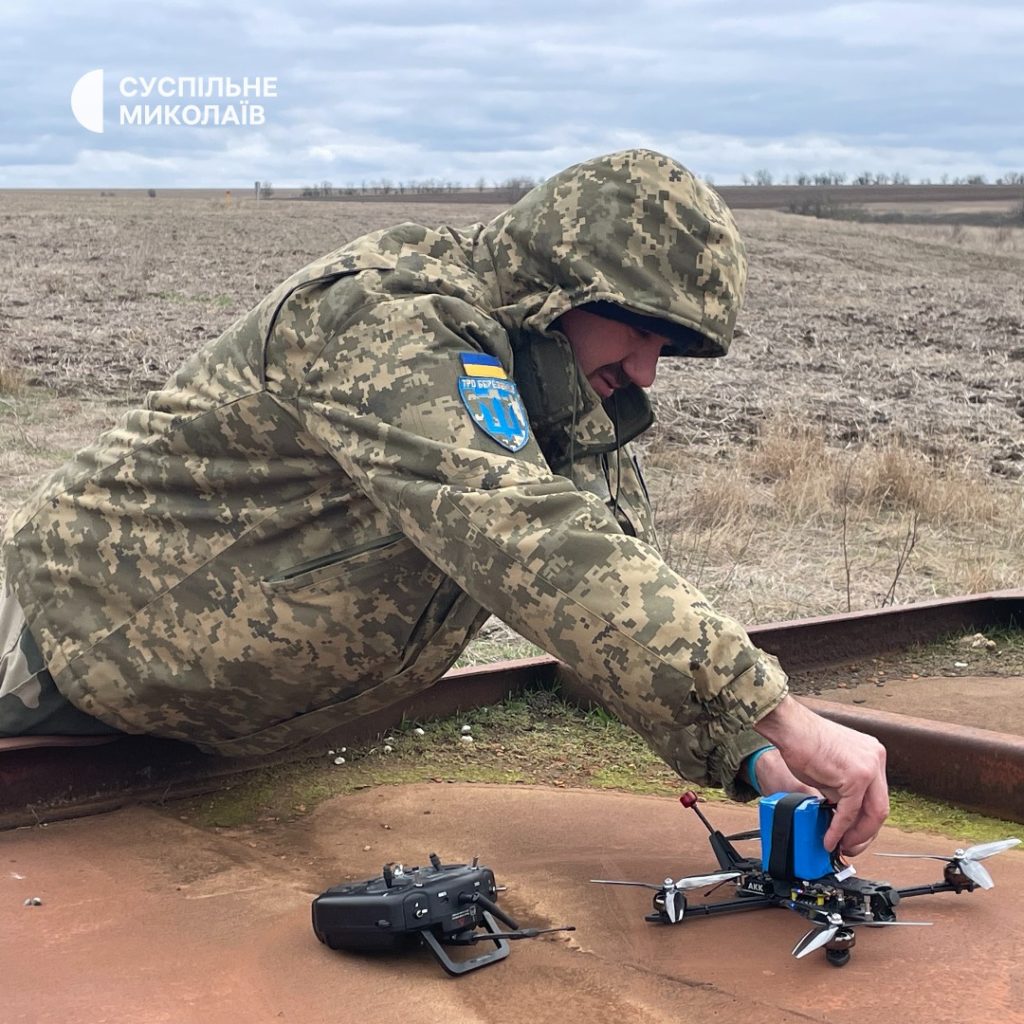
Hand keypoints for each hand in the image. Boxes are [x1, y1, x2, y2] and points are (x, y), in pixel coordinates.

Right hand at [753, 695, 888, 855]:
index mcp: (872, 755)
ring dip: (854, 834)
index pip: (877, 796)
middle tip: (849, 845)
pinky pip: (850, 811)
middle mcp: (875, 758)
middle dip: (864, 832)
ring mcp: (869, 766)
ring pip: (871, 813)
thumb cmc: (803, 742)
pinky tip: (830, 837)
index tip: (853, 834)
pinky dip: (839, 828)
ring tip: (839, 844)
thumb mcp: (831, 771)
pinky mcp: (856, 775)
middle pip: (880, 808)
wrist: (789, 728)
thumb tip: (842, 818)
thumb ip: (842, 792)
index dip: (865, 820)